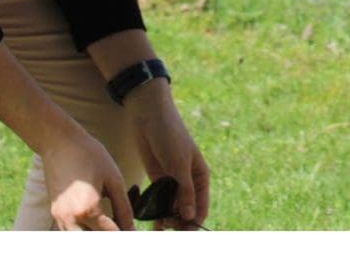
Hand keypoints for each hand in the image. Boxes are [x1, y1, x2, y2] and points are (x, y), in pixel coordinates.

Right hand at [38, 132, 132, 230]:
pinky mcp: (54, 212)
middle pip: (92, 242)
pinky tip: (97, 223)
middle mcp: (69, 218)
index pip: (111, 235)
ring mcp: (58, 217)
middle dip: (109, 237)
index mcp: (87, 210)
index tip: (136, 235)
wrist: (59, 142)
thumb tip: (131, 228)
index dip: (127, 235)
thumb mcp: (114, 180)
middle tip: (123, 230)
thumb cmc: (90, 155)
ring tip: (112, 225)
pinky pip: (70, 231)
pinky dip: (84, 231)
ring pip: (79, 239)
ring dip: (95, 235)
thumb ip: (124, 208)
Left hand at [125, 83, 210, 228]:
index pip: (201, 206)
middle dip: (179, 222)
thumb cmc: (170, 135)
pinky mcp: (158, 179)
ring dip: (167, 218)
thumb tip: (188, 215)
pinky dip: (156, 209)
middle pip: (187, 209)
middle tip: (167, 230)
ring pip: (172, 207)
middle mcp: (188, 181)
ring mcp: (173, 181)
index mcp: (201, 177)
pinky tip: (151, 219)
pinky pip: (159, 200)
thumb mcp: (179, 163)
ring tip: (158, 227)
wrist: (149, 116)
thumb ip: (184, 190)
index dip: (194, 221)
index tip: (185, 233)